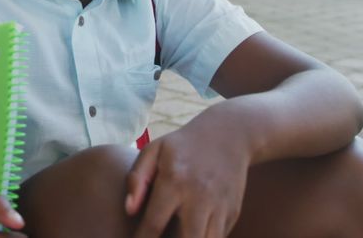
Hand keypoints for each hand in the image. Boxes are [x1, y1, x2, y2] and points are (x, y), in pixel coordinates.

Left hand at [126, 111, 251, 237]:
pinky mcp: (233, 213)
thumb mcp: (154, 150)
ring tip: (176, 235)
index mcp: (174, 181)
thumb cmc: (183, 146)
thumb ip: (137, 178)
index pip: (154, 224)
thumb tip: (129, 210)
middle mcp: (199, 196)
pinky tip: (192, 232)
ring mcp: (220, 206)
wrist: (228, 134)